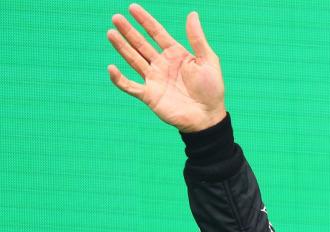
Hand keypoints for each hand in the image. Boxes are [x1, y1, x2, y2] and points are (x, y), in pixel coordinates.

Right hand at [107, 4, 225, 131]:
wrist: (208, 117)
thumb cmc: (211, 89)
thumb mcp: (208, 61)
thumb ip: (197, 38)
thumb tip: (192, 14)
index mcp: (176, 55)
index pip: (157, 33)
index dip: (145, 20)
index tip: (132, 7)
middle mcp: (162, 65)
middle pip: (141, 44)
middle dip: (129, 31)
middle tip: (116, 18)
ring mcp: (154, 79)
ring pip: (133, 60)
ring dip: (122, 47)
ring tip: (111, 33)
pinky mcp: (149, 95)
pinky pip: (130, 86)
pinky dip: (119, 79)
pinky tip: (112, 68)